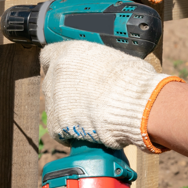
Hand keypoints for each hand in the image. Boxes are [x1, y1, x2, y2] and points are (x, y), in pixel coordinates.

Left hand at [40, 40, 182, 153]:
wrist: (138, 106)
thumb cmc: (133, 82)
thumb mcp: (112, 60)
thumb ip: (94, 64)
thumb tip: (97, 71)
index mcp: (70, 52)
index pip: (48, 56)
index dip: (60, 67)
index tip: (66, 75)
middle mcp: (57, 72)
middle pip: (52, 83)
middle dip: (65, 93)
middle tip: (84, 101)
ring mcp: (55, 98)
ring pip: (54, 107)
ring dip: (68, 113)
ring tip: (91, 119)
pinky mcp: (57, 122)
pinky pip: (58, 129)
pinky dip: (70, 134)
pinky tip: (85, 134)